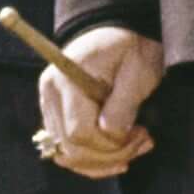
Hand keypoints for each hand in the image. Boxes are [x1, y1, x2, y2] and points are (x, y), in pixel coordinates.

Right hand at [37, 26, 164, 181]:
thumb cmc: (130, 48)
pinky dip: (92, 158)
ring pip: (67, 154)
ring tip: (135, 147)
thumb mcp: (138, 70)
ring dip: (102, 161)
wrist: (117, 32)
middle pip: (71, 148)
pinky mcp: (56, 114)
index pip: (79, 132)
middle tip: (143, 142)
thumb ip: (124, 104)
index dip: (110, 144)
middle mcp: (50, 94)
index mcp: (67, 80)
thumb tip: (111, 134)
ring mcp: (49, 105)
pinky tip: (117, 154)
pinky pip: (67, 148)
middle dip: (110, 155)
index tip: (141, 134)